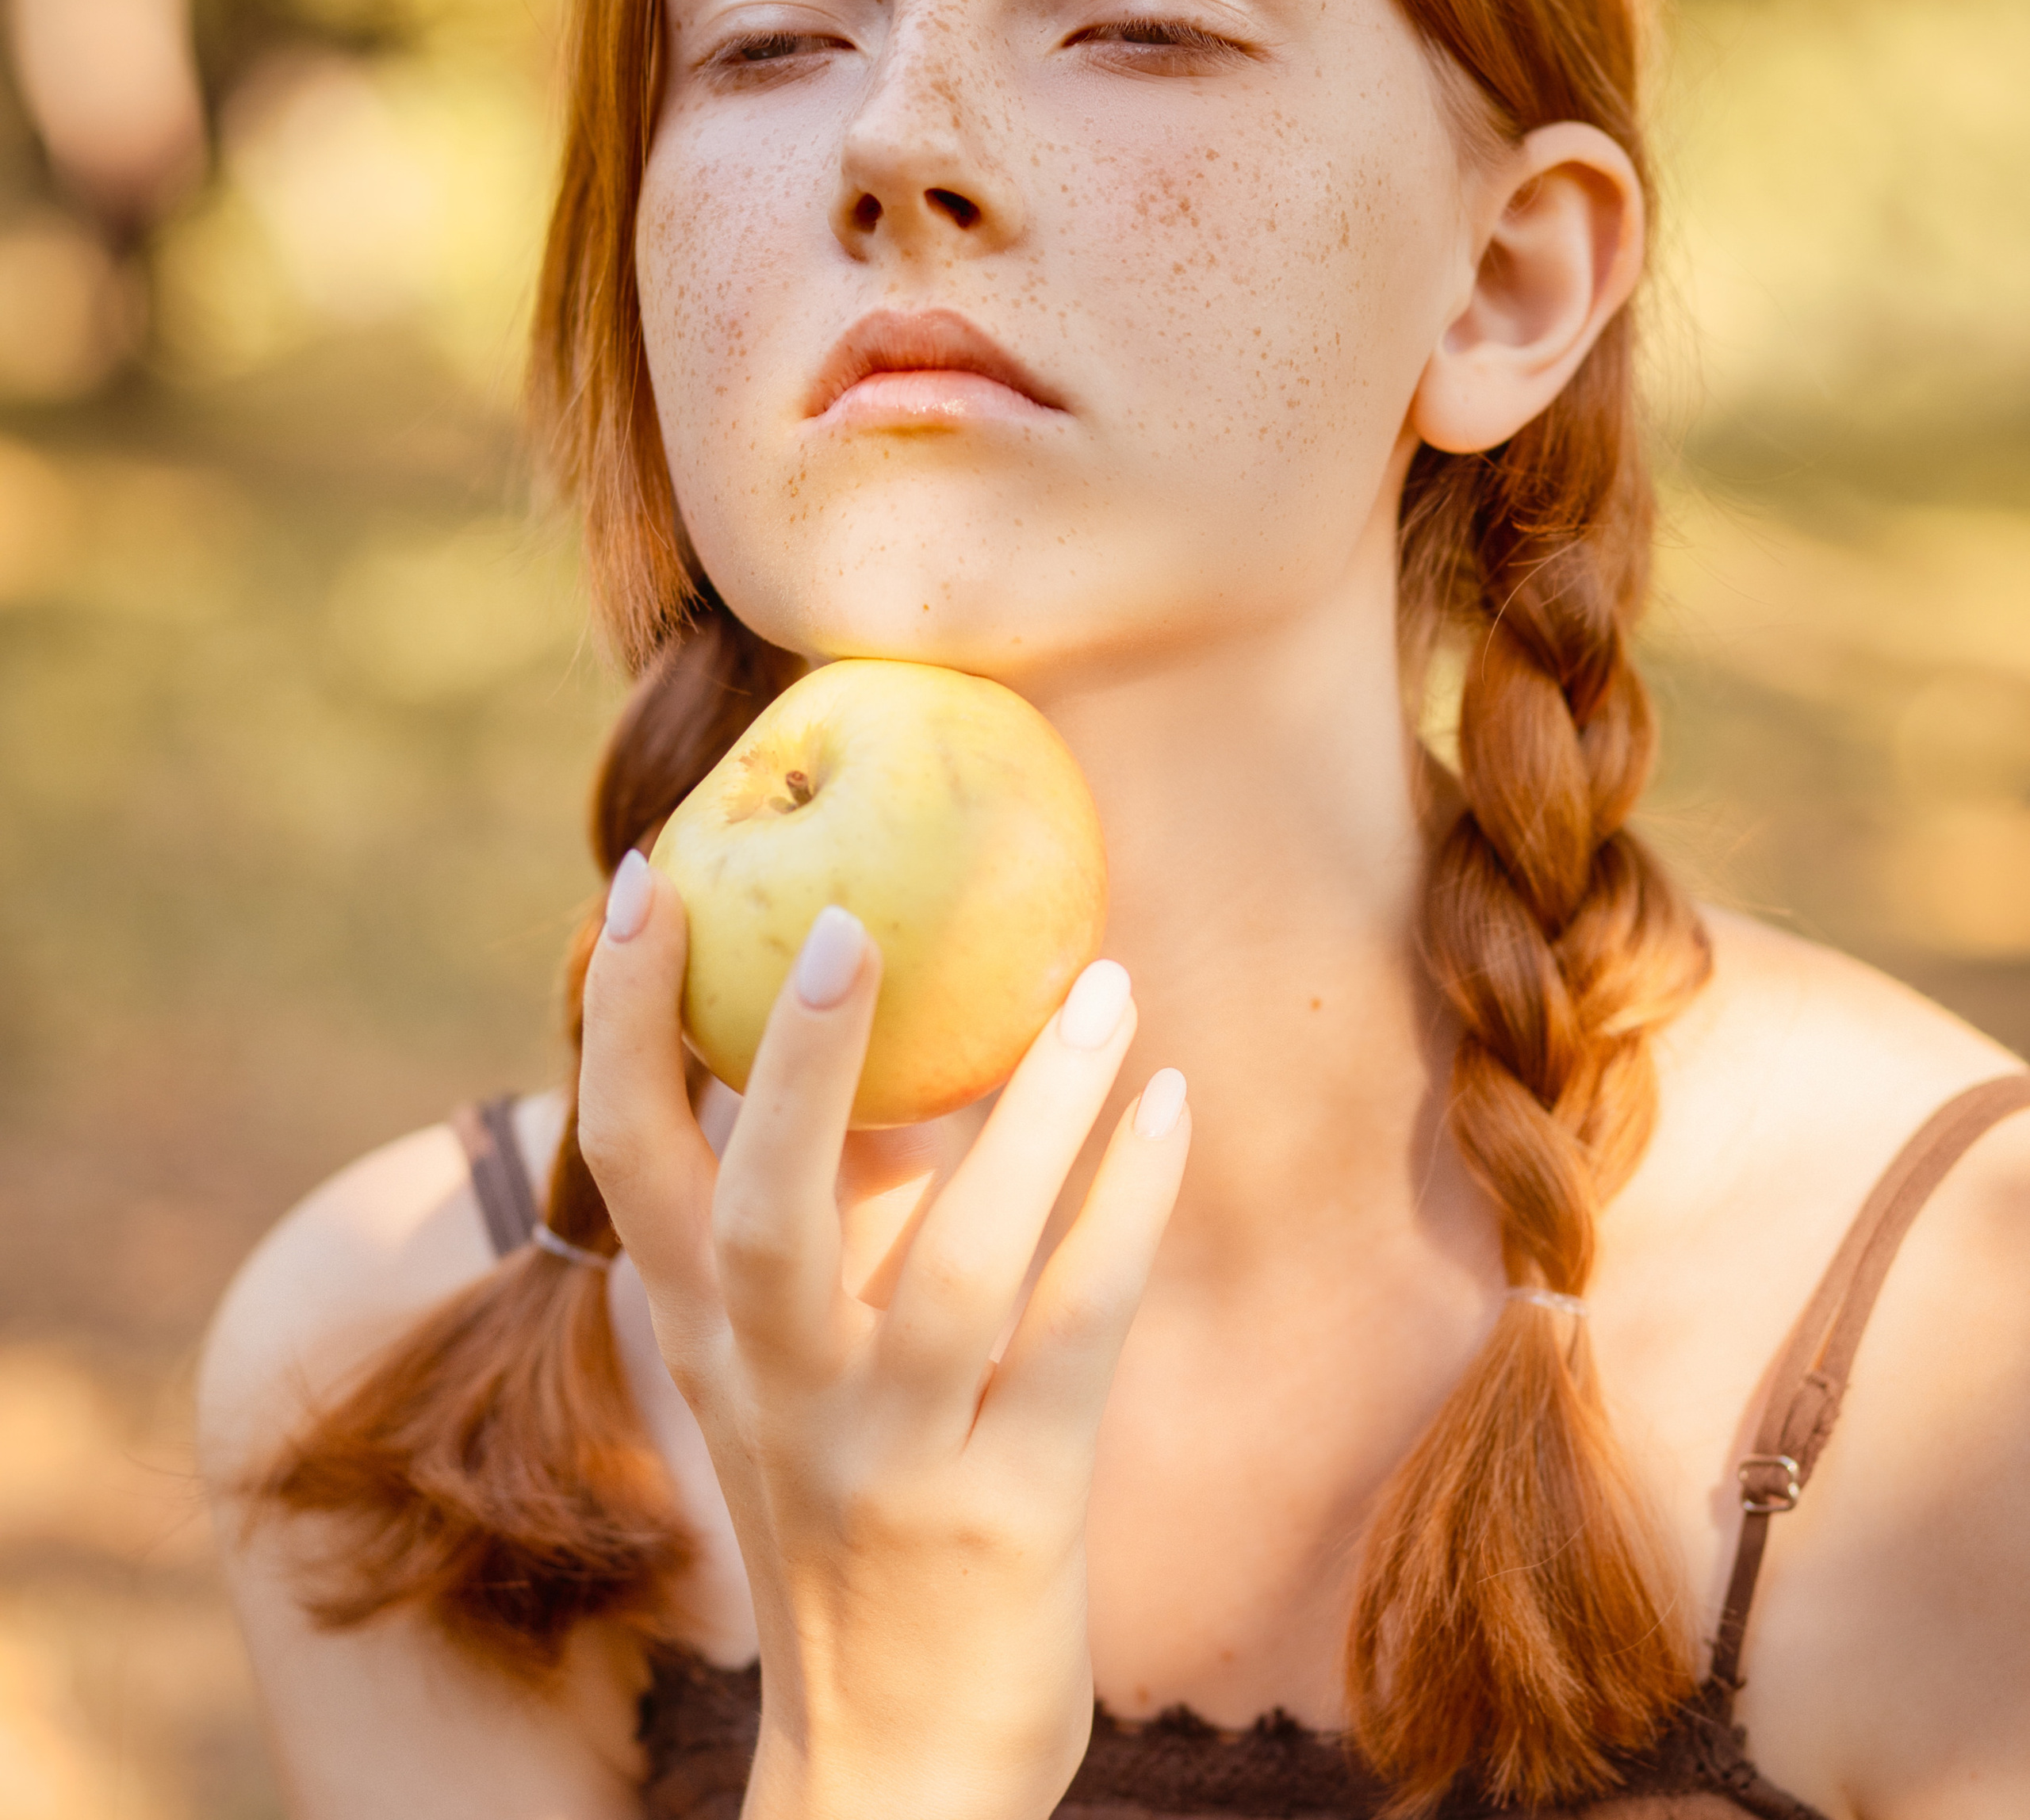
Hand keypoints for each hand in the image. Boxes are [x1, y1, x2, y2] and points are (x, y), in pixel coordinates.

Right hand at [578, 857, 1190, 1819]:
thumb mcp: (791, 1371)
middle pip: (760, 1215)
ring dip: (1036, 1116)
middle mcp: (778, 1396)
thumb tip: (879, 1042)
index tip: (644, 881)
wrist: (890, 1763)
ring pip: (957, 1268)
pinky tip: (1172, 1105)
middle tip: (850, 918)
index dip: (622, 1024)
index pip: (626, 1166)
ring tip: (1107, 984)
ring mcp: (891, 1459)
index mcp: (707, 1341)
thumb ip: (817, 1216)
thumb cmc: (850, 1508)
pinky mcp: (1008, 1513)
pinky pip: (1078, 1336)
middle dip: (790, 1065)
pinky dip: (1129, 1211)